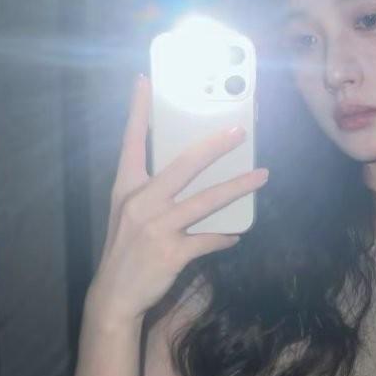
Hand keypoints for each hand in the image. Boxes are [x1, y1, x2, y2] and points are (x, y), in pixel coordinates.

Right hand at [89, 74, 268, 324]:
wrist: (115, 295)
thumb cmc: (126, 250)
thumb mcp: (130, 214)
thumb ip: (154, 193)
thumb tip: (191, 177)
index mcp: (127, 187)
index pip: (132, 140)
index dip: (139, 109)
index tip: (145, 80)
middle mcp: (141, 201)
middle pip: (183, 164)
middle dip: (214, 146)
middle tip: (239, 131)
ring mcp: (156, 226)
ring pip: (206, 200)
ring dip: (238, 187)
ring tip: (261, 176)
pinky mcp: (172, 252)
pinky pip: (209, 239)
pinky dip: (224, 236)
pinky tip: (235, 234)